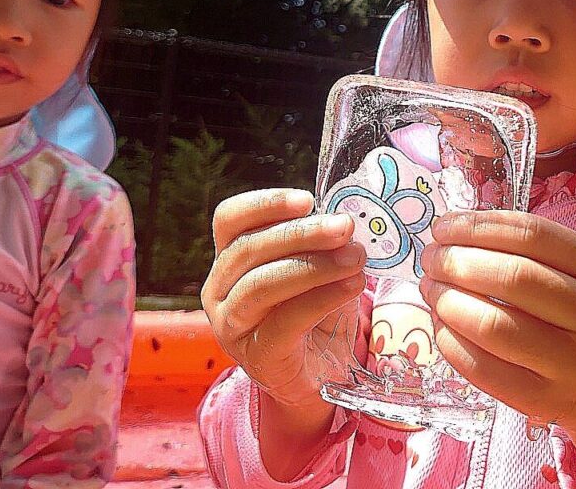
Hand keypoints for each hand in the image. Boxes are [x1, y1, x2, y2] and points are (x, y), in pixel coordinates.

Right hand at [201, 189, 365, 410]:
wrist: (320, 374)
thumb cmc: (315, 312)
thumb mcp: (317, 268)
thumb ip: (323, 242)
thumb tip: (346, 219)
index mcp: (230, 259)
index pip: (231, 219)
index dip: (265, 204)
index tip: (307, 200)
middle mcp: (219, 290)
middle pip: (249, 249)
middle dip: (302, 234)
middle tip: (345, 227)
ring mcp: (232, 326)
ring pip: (262, 285)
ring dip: (314, 266)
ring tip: (355, 259)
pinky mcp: (257, 356)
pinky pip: (285, 321)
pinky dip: (323, 299)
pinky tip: (352, 286)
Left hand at [418, 210, 575, 435]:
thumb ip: (528, 247)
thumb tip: (453, 233)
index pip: (533, 235)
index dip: (480, 226)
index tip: (444, 226)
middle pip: (513, 277)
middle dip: (457, 261)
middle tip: (432, 259)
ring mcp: (573, 363)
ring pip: (495, 325)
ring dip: (448, 300)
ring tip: (432, 289)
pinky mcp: (545, 399)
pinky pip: (483, 368)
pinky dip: (451, 341)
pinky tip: (442, 324)